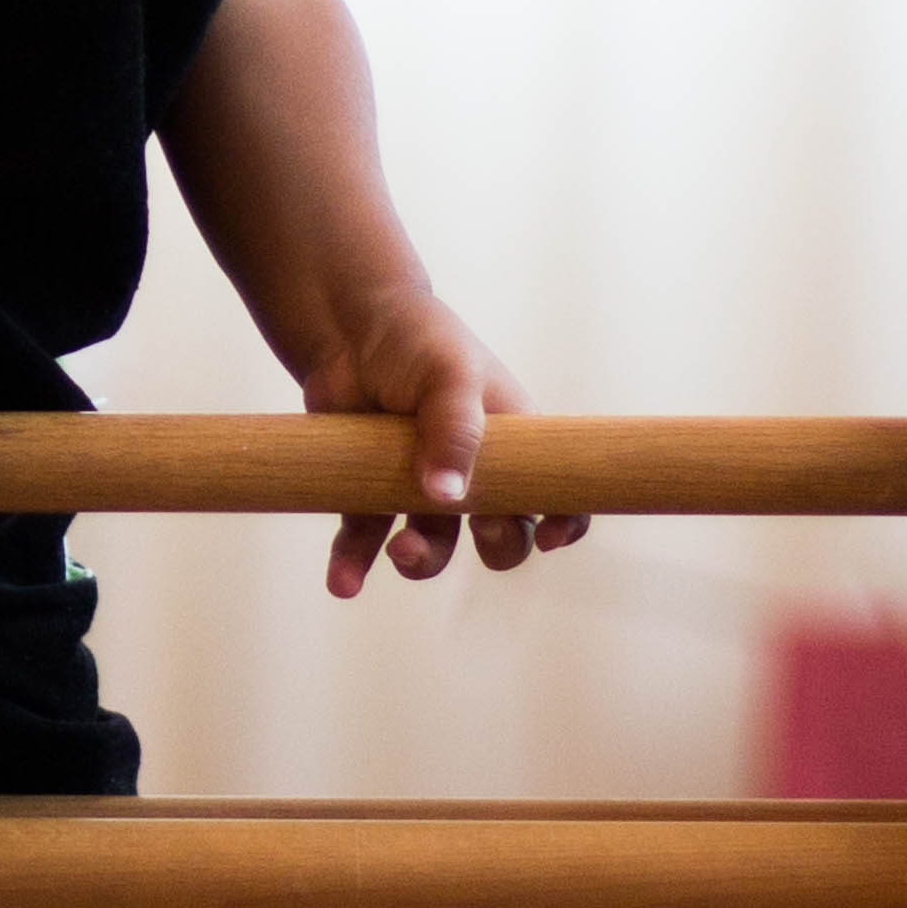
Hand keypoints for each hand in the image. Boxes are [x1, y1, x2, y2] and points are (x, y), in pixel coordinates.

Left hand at [309, 290, 578, 600]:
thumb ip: (455, 430)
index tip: (550, 538)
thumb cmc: (415, 339)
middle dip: (497, 546)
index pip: (556, 491)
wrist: (345, 324)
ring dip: (421, 562)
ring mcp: (419, 486)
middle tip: (478, 528)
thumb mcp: (448, 373)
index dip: (564, 520)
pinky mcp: (369, 492)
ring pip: (433, 548)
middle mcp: (472, 471)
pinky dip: (354, 563)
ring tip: (400, 549)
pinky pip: (365, 541)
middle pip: (502, 534)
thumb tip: (448, 498)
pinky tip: (342, 583)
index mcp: (511, 442)